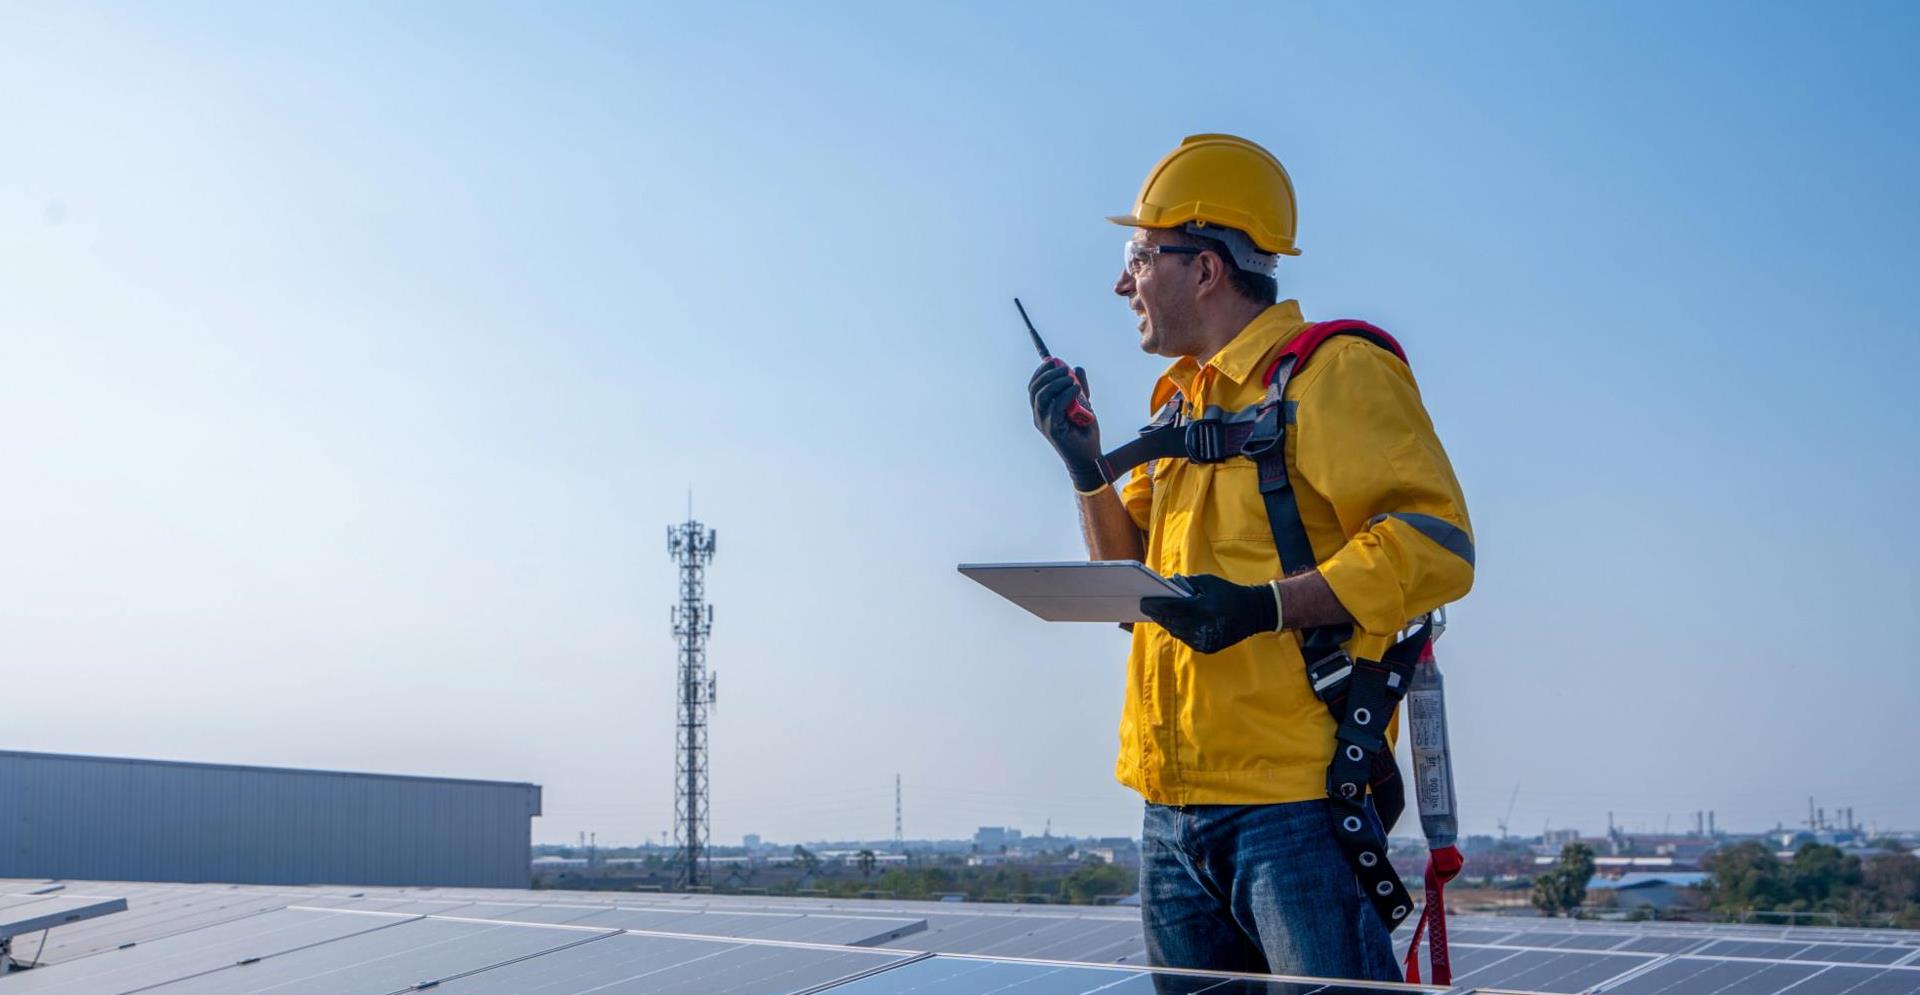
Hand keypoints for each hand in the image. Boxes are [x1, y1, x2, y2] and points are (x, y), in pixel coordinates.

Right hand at [1028, 360, 1104, 490]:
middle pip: (1035, 389)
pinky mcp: (1053, 430)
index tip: (1053, 360)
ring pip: (1042, 396)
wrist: (1089, 456)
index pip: (1034, 386)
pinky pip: (1056, 407)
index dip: (1041, 371)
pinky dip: (1066, 395)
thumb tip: (1077, 368)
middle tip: (1064, 368)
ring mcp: (1044, 423)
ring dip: (1056, 383)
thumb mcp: (1083, 403)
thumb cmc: (1084, 431)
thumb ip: (1080, 387)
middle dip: (1048, 374)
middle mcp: (1039, 415)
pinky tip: (1077, 389)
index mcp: (1042, 409)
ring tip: (1071, 379)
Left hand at [1139, 573, 1278, 653]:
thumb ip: (1185, 584)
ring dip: (1168, 623)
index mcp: (1202, 608)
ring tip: (1159, 614)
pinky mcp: (1206, 648)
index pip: (1171, 609)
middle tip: (1148, 607)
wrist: (1253, 613)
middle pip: (1171, 622)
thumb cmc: (1228, 593)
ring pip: (1177, 632)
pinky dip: (1180, 630)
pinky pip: (1186, 639)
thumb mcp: (1207, 582)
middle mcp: (1201, 627)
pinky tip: (1177, 622)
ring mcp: (1204, 640)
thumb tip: (1165, 586)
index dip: (1155, 606)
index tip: (1143, 602)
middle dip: (1159, 614)